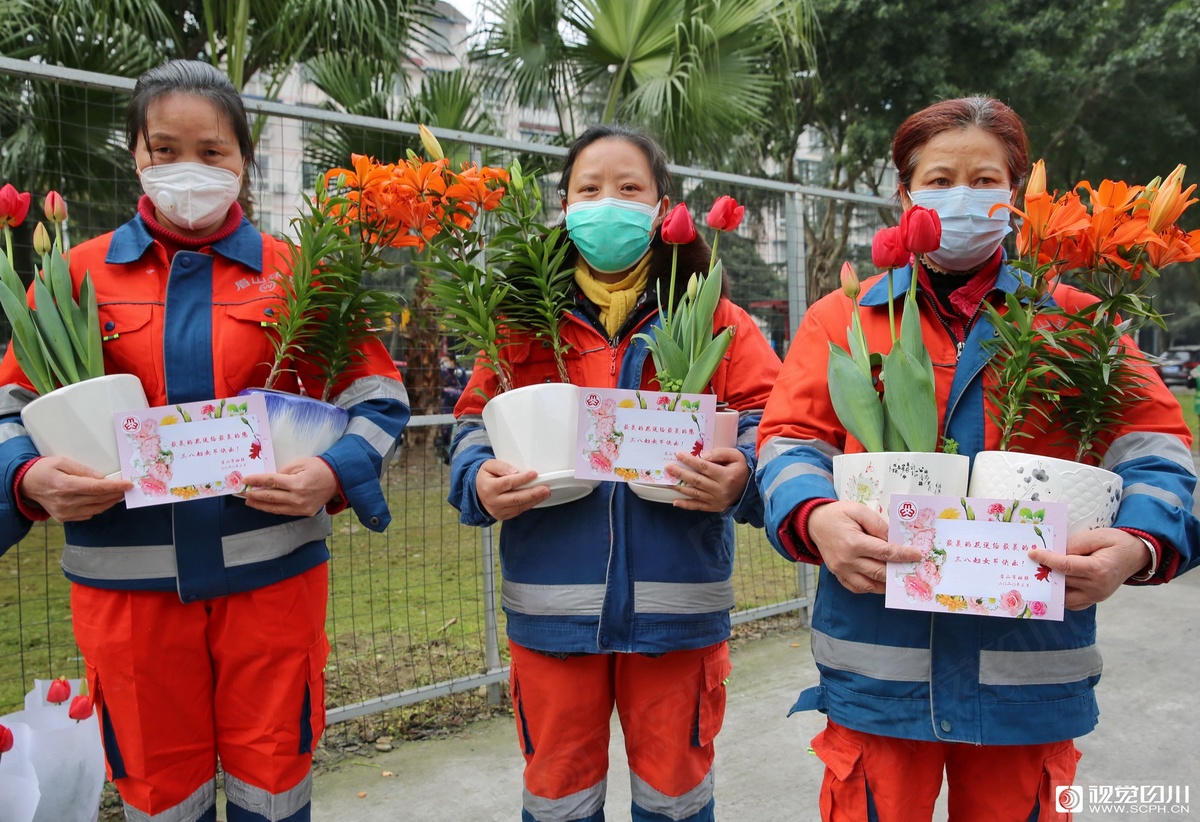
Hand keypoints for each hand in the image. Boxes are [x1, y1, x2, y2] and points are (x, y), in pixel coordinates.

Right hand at [17, 457, 131, 521]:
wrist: (25, 485)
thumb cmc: (43, 470)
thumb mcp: (61, 462)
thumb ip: (83, 470)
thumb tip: (101, 477)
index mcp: (65, 486)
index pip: (96, 488)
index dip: (115, 487)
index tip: (128, 484)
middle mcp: (66, 502)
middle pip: (99, 499)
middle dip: (116, 493)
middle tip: (127, 488)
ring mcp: (65, 512)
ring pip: (96, 509)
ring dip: (110, 502)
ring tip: (119, 494)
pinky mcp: (64, 518)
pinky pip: (88, 514)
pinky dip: (99, 507)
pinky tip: (105, 500)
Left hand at [241, 457, 338, 517]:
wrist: (337, 480)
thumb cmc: (318, 468)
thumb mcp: (300, 463)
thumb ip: (283, 471)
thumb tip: (267, 479)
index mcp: (298, 483)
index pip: (271, 481)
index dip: (256, 480)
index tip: (245, 479)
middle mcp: (298, 497)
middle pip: (270, 496)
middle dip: (254, 494)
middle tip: (242, 492)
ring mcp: (301, 507)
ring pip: (275, 508)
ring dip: (260, 504)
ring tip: (249, 501)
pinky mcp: (304, 513)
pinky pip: (284, 512)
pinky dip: (272, 508)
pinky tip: (264, 505)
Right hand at [476, 459, 549, 520]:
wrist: (476, 491)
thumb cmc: (485, 476)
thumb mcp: (489, 466)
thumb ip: (502, 467)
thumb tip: (516, 472)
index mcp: (488, 488)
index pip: (508, 483)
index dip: (522, 479)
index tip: (534, 474)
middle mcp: (492, 501)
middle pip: (516, 498)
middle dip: (533, 493)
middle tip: (546, 488)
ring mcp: (497, 511)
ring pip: (519, 506)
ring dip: (534, 500)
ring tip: (545, 493)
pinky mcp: (502, 516)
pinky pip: (518, 511)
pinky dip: (529, 505)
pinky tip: (536, 498)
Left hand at [666, 446, 749, 512]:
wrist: (751, 487)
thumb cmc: (741, 468)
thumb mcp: (735, 456)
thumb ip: (719, 453)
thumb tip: (702, 456)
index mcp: (726, 476)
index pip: (704, 467)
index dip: (690, 461)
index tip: (678, 454)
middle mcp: (721, 490)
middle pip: (697, 480)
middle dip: (681, 473)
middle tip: (668, 467)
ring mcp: (717, 500)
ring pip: (695, 494)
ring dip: (680, 488)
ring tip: (668, 481)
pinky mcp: (715, 507)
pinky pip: (698, 507)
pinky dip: (686, 505)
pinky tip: (675, 502)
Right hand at [807, 501, 923, 594]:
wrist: (813, 523)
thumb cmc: (837, 514)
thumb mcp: (858, 510)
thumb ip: (877, 524)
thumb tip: (893, 539)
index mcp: (854, 542)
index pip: (885, 552)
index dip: (903, 555)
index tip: (917, 555)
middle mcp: (847, 560)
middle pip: (880, 572)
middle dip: (898, 571)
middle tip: (913, 569)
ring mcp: (841, 570)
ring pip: (870, 585)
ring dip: (886, 584)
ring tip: (899, 579)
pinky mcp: (838, 575)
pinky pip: (857, 588)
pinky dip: (871, 588)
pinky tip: (881, 582)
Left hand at [1029, 528, 1151, 609]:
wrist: (1136, 555)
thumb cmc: (1117, 543)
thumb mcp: (1097, 536)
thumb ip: (1075, 544)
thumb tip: (1054, 551)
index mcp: (1099, 570)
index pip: (1066, 566)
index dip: (1047, 559)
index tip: (1032, 553)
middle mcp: (1097, 587)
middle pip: (1063, 581)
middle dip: (1045, 572)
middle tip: (1029, 563)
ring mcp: (1097, 596)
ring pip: (1065, 596)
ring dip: (1051, 587)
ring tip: (1038, 574)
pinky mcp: (1095, 600)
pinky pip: (1072, 603)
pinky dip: (1061, 595)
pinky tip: (1053, 584)